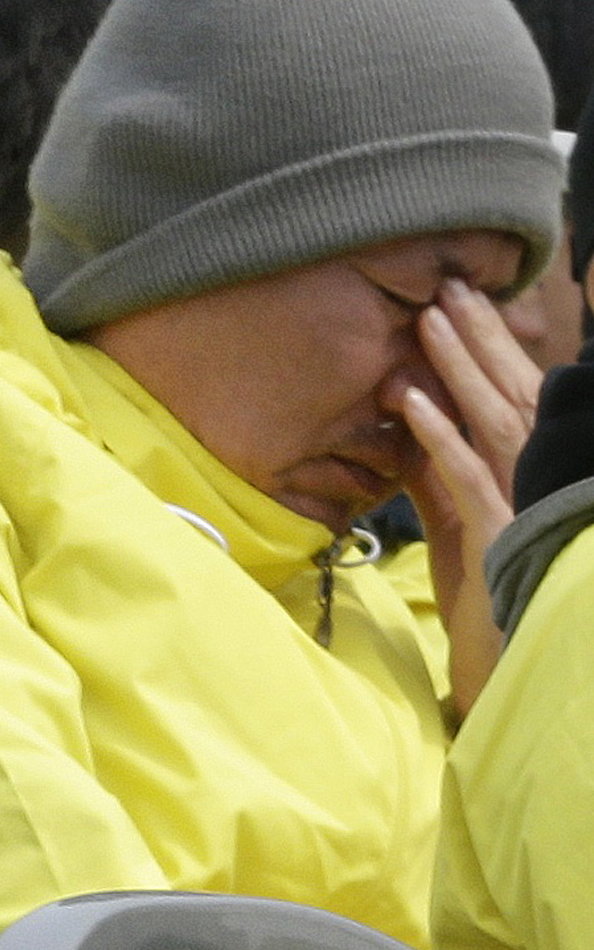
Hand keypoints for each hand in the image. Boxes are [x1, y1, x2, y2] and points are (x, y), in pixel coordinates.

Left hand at [398, 277, 542, 714]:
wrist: (505, 664)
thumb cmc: (485, 596)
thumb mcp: (458, 523)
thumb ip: (436, 471)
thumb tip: (410, 417)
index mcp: (534, 473)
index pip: (516, 397)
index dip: (490, 350)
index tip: (461, 302)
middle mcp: (540, 478)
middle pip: (513, 393)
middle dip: (481, 339)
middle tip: (450, 285)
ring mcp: (527, 502)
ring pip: (494, 419)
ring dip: (460, 368)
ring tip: (430, 320)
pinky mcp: (500, 534)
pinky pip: (466, 475)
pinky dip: (439, 435)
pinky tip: (411, 401)